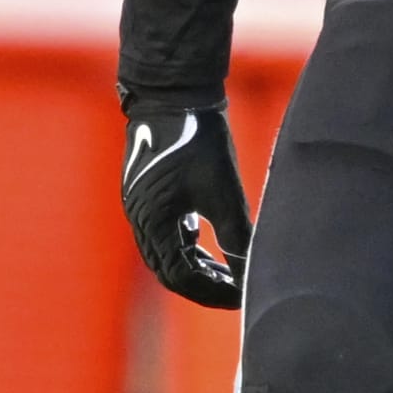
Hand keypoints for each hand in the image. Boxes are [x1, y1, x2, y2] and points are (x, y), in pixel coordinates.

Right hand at [121, 106, 252, 308]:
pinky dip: (189, 247)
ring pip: (167, 254)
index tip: (242, 296)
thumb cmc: (199, 142)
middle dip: (204, 286)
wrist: (174, 96)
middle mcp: (140, 220)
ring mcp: (141, 208)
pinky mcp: (149, 195)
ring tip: (229, 275)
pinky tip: (213, 248)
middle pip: (169, 272)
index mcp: (153, 223)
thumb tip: (252, 272)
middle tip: (237, 293)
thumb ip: (236, 236)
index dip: (212, 292)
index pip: (180, 278)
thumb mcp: (223, 192)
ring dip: (196, 268)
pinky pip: (166, 234)